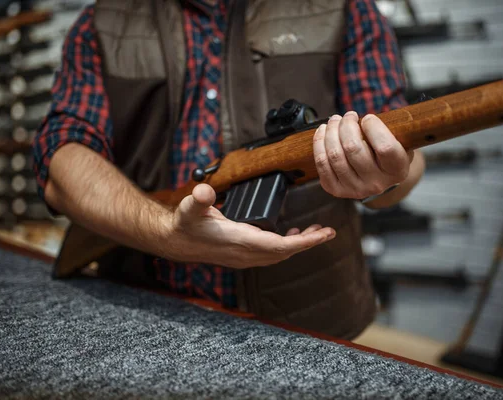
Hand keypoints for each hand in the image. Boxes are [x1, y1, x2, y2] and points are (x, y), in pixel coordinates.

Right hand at [162, 184, 335, 268]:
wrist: (175, 241)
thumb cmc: (185, 224)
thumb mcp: (190, 208)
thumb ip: (198, 199)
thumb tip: (203, 192)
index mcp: (240, 241)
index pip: (280, 247)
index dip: (305, 242)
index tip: (324, 235)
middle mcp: (246, 253)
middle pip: (285, 252)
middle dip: (308, 243)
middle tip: (327, 231)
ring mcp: (245, 257)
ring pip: (279, 254)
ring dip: (298, 244)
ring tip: (314, 232)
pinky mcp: (243, 255)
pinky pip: (271, 253)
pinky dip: (285, 244)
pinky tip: (290, 234)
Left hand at [313, 111, 412, 199]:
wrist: (379, 179)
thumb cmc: (388, 155)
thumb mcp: (399, 143)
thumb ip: (386, 131)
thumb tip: (359, 118)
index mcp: (397, 170)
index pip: (385, 147)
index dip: (373, 127)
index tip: (367, 118)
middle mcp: (376, 183)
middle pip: (353, 148)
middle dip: (346, 125)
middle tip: (348, 116)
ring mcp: (355, 189)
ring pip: (335, 154)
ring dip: (331, 131)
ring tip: (334, 121)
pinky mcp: (337, 190)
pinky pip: (322, 163)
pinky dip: (319, 143)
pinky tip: (323, 131)